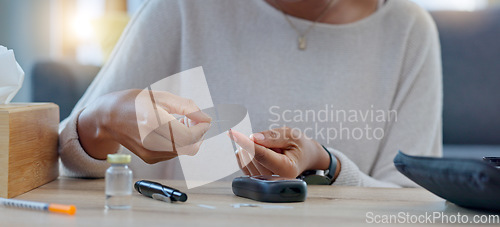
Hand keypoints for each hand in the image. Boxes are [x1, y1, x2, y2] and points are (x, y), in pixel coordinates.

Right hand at [78, 89, 210, 163]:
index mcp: (154, 122)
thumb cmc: (135, 103)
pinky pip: (174, 154)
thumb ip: (187, 107)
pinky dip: (179, 143)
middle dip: (198, 134)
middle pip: (190, 147)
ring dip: (189, 139)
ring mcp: (150, 153)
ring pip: (184, 152)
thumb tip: (205, 119)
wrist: (109, 117)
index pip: (189, 136)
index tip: (205, 119)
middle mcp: (151, 141)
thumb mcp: (162, 97)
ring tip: (179, 122)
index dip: (202, 129)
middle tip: (193, 120)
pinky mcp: (150, 159)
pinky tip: (170, 131)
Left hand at [229, 127, 339, 178]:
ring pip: (246, 159)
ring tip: (269, 146)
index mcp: (287, 169)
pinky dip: (245, 151)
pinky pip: (242, 162)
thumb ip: (273, 137)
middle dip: (255, 142)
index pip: (262, 155)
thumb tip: (253, 138)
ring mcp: (264, 181)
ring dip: (251, 146)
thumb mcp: (291, 135)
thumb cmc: (298, 145)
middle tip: (270, 140)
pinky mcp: (255, 178)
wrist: (304, 156)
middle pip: (253, 157)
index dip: (247, 143)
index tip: (234, 133)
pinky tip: (256, 148)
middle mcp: (275, 179)